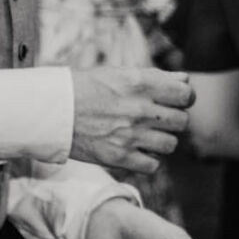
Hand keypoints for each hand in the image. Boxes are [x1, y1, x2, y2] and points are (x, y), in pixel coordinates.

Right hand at [70, 68, 194, 174]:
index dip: (185, 98)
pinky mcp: (118, 157)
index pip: (186, 94)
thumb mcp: (119, 73)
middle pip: (182, 121)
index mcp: (141, 83)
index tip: (176, 101)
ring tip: (147, 135)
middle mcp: (139, 109)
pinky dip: (148, 160)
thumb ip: (156, 78)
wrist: (52, 111)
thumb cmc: (86, 88)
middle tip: (159, 119)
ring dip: (162, 141)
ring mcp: (130, 135)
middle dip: (174, 120)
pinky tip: (137, 150)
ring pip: (171, 144)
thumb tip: (186, 80)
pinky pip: (153, 165)